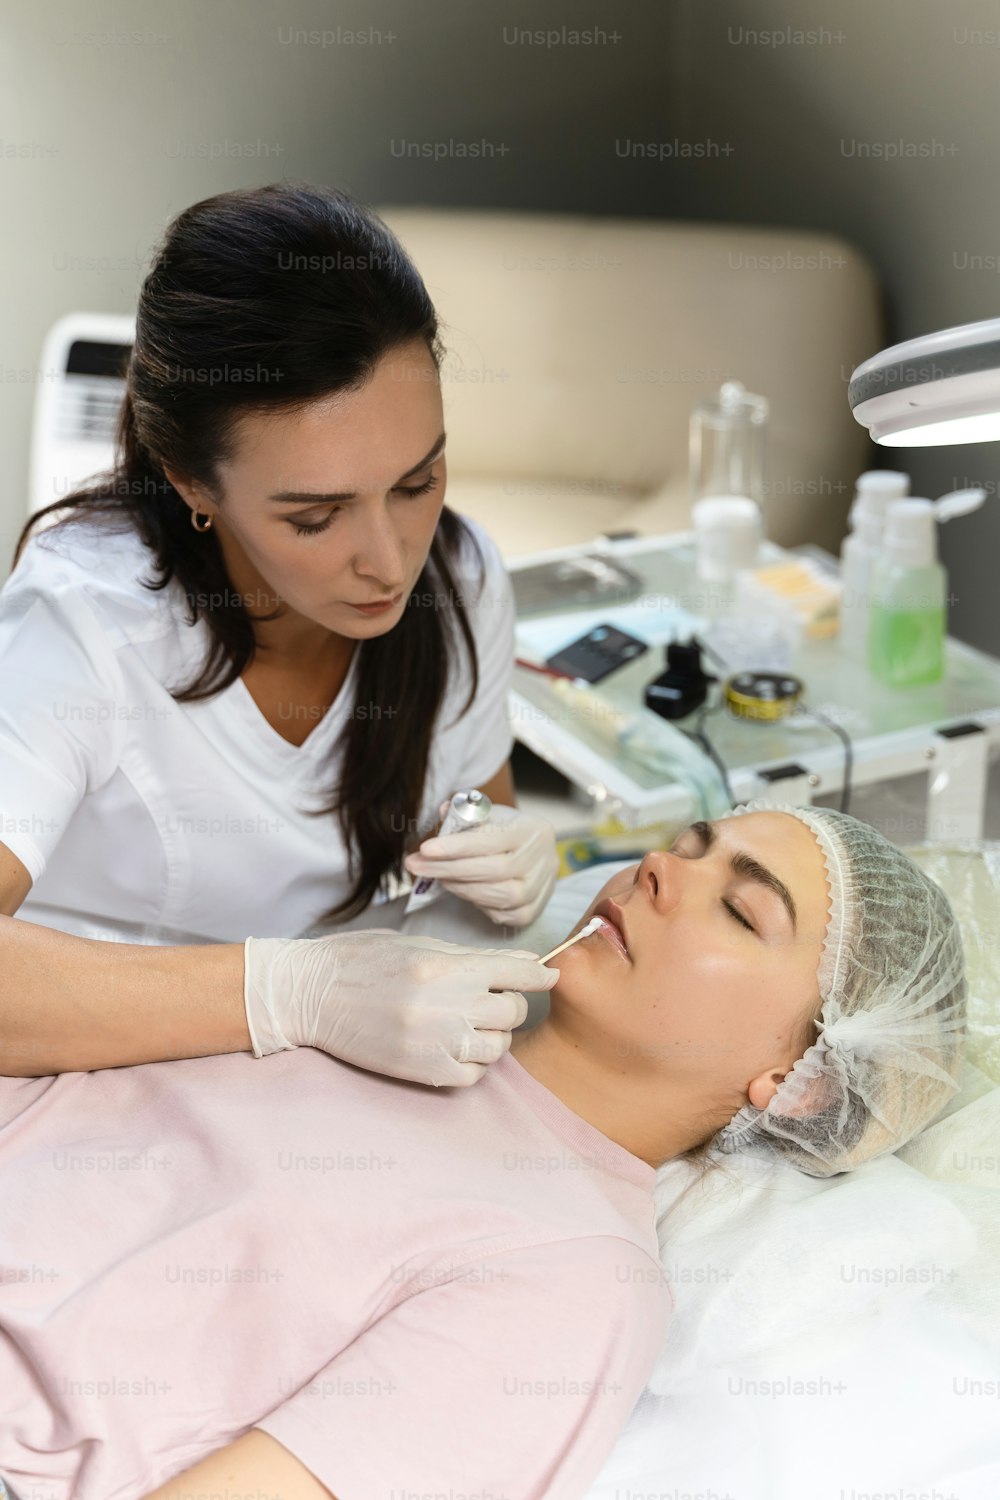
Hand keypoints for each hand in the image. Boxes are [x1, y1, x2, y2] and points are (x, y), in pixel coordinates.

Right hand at [243, 929, 559, 1085]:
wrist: (311, 995)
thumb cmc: (363, 961)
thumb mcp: (420, 945)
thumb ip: (476, 957)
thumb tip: (528, 962)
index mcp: (446, 966)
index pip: (517, 973)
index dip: (538, 975)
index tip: (547, 976)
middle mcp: (446, 1005)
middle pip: (511, 1011)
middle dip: (507, 1004)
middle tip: (487, 999)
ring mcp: (434, 1042)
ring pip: (497, 1046)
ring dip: (491, 1036)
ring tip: (467, 1024)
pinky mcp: (422, 1071)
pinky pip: (473, 1075)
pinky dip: (472, 1063)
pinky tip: (453, 1047)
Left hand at [404, 801, 559, 927]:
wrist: (533, 852)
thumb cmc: (506, 831)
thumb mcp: (488, 814)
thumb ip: (465, 814)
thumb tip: (443, 811)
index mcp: (532, 829)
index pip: (492, 840)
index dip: (456, 847)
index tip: (425, 849)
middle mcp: (544, 859)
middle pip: (494, 870)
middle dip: (449, 869)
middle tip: (416, 865)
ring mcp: (542, 888)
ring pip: (500, 896)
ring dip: (462, 888)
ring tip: (439, 877)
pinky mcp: (535, 911)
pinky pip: (503, 915)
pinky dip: (479, 905)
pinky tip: (462, 891)